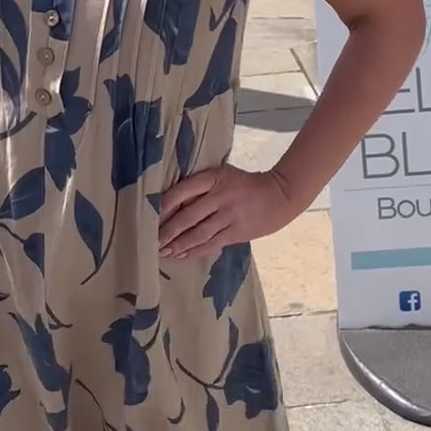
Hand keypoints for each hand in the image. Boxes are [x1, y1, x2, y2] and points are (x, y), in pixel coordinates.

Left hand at [158, 165, 298, 258]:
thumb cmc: (246, 184)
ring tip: (163, 251)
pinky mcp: (237, 232)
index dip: (164, 206)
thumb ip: (202, 187)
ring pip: (198, 233)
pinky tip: (182, 255)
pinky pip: (211, 243)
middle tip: (152, 241)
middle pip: (188, 216)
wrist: (280, 194)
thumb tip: (172, 205)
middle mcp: (220, 196)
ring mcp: (229, 216)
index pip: (182, 191)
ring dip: (178, 244)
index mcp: (213, 178)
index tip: (150, 216)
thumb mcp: (223, 176)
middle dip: (168, 231)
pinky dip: (195, 250)